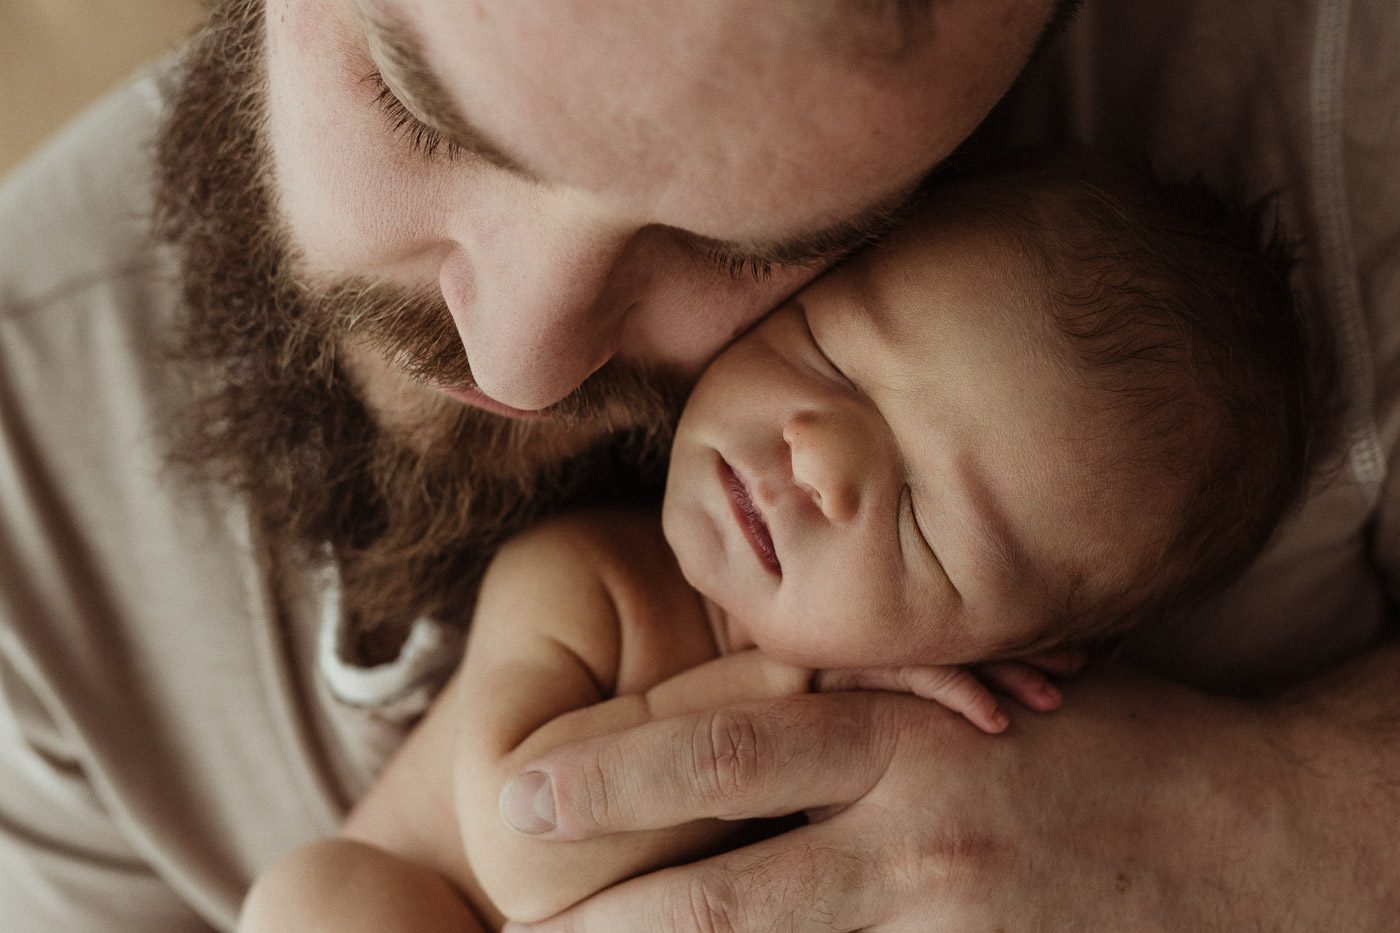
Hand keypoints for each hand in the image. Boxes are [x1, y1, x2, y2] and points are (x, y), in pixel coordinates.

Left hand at [494, 664, 1351, 931]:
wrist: (1257, 836)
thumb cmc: (1111, 738)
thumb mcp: (983, 683)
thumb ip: (871, 697)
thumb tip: (749, 705)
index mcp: (909, 743)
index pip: (731, 751)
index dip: (613, 774)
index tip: (518, 788)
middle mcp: (914, 848)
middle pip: (721, 898)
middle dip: (603, 921)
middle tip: (513, 922)